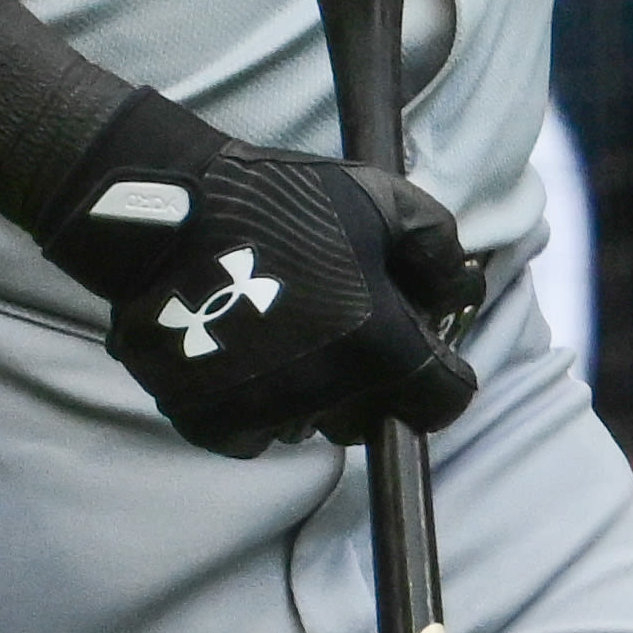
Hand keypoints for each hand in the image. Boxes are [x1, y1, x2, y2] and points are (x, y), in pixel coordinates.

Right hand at [26, 84, 485, 455]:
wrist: (168, 215)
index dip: (443, 376)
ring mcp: (264, 413)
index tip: (424, 349)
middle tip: (349, 330)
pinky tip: (244, 352)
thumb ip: (438, 245)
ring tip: (289, 332)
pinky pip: (252, 433)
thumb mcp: (380, 198)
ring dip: (314, 394)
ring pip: (312, 425)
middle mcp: (327, 393)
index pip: (443, 402)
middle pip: (374, 419)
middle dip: (376, 385)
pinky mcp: (208, 422)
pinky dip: (255, 405)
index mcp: (378, 346)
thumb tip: (464, 287)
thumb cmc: (282, 200)